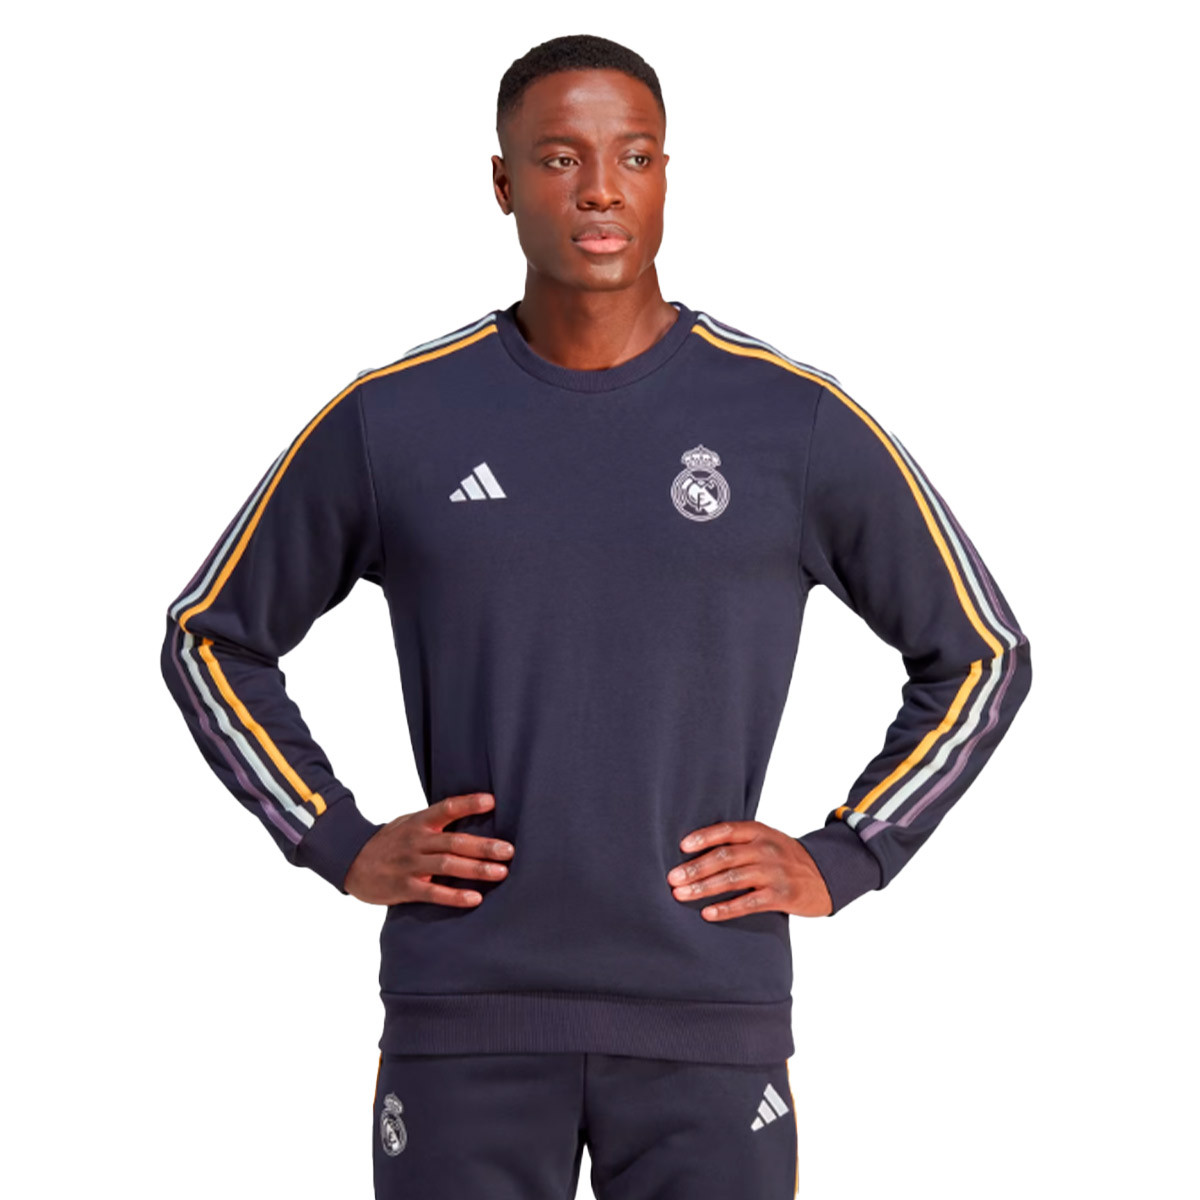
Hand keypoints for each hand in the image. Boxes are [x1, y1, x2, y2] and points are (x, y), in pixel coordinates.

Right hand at [344, 791, 513, 905]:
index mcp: (419, 822)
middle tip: (509, 850)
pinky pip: (433, 893)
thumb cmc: (390, 841)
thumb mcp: (408, 822)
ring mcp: (410, 865)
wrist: (351, 862)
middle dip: (484, 846)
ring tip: (501, 872)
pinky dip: (455, 896)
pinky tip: (475, 898)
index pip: (446, 808)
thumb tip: (471, 813)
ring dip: (476, 869)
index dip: (469, 804)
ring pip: (448, 866)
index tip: (492, 801)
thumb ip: (435, 820)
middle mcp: (416, 841)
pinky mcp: (405, 888)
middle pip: (454, 842)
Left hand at [666, 820, 832, 918]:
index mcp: (758, 832)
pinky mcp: (781, 895)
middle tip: (672, 879)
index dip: (702, 837)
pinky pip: (748, 903)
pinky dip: (726, 908)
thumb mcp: (765, 840)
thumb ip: (738, 842)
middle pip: (724, 856)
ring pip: (732, 879)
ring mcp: (774, 872)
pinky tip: (707, 913)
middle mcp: (765, 848)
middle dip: (695, 868)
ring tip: (681, 895)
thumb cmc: (784, 858)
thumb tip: (694, 851)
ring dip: (703, 888)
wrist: (826, 875)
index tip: (681, 847)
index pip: (726, 830)